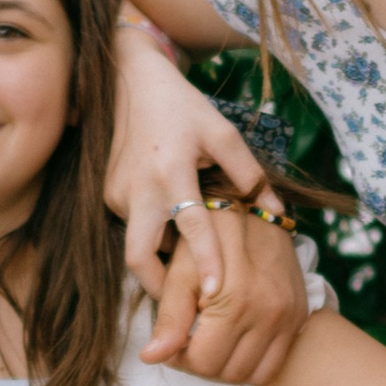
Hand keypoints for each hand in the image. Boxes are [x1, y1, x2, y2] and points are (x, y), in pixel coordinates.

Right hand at [108, 30, 271, 302]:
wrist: (131, 81)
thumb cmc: (183, 107)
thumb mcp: (222, 132)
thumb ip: (248, 173)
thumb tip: (276, 210)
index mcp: (171, 169)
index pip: (190, 224)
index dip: (204, 260)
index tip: (215, 293)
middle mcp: (138, 187)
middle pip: (138, 257)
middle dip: (160, 287)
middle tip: (188, 303)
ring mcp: (117, 193)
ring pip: (138, 243)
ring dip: (162, 257)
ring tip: (190, 264)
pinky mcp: (108, 194)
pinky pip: (134, 226)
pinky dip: (155, 235)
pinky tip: (174, 226)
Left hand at [149, 202, 309, 385]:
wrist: (249, 206)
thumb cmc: (203, 239)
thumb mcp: (179, 274)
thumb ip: (169, 319)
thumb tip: (150, 359)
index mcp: (234, 304)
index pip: (202, 363)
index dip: (180, 357)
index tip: (175, 339)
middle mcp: (267, 314)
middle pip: (228, 373)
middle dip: (205, 363)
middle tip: (193, 338)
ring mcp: (288, 316)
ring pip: (255, 374)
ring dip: (230, 365)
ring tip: (214, 339)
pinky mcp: (300, 315)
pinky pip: (277, 361)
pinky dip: (254, 360)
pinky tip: (237, 337)